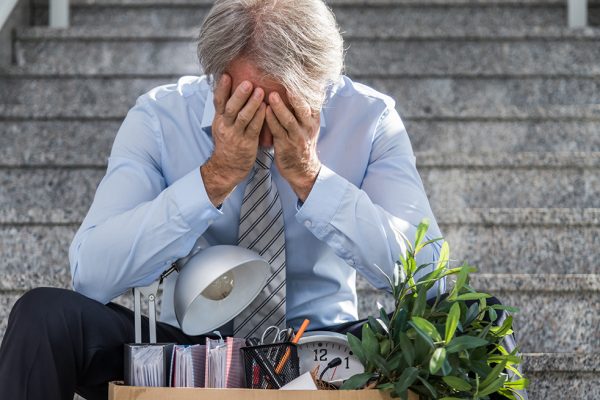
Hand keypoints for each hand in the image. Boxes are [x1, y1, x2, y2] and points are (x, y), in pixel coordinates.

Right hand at [201, 74, 265, 205]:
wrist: (226, 168)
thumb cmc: (227, 144)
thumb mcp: (222, 126)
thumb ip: (226, 111)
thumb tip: (230, 91)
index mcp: (218, 120)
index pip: (217, 101)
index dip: (221, 88)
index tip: (226, 74)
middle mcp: (225, 126)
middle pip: (230, 108)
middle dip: (239, 94)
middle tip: (247, 82)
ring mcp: (236, 135)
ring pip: (243, 117)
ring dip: (252, 104)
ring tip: (260, 92)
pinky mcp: (247, 143)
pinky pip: (254, 129)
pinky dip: (260, 118)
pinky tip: (266, 109)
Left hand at [265, 91, 321, 201]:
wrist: (302, 170)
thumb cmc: (302, 143)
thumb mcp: (309, 125)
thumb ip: (305, 108)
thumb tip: (304, 86)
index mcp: (314, 119)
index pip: (312, 100)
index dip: (305, 87)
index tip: (297, 73)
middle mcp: (308, 127)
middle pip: (302, 108)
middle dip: (294, 95)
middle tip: (286, 81)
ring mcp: (297, 137)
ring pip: (289, 120)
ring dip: (280, 107)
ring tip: (271, 95)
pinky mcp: (286, 145)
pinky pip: (278, 131)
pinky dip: (271, 120)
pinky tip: (264, 111)